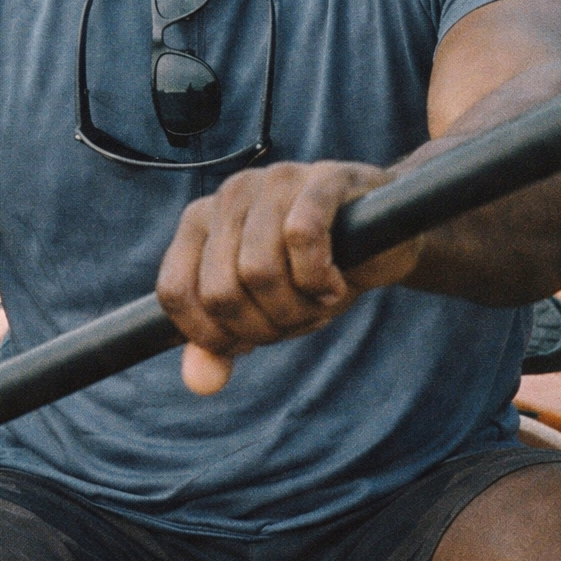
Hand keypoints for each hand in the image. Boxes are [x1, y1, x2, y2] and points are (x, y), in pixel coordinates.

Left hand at [156, 160, 420, 393]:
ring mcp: (274, 180)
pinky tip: (335, 283)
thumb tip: (199, 382)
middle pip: (221, 291)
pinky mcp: (322, 179)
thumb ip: (224, 343)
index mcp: (200, 222)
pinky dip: (319, 278)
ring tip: (319, 300)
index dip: (211, 335)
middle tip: (297, 319)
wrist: (386, 236)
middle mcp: (230, 195)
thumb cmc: (311, 273)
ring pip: (259, 270)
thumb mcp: (264, 312)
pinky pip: (301, 236)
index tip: (249, 342)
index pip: (174, 291)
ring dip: (297, 308)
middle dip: (264, 327)